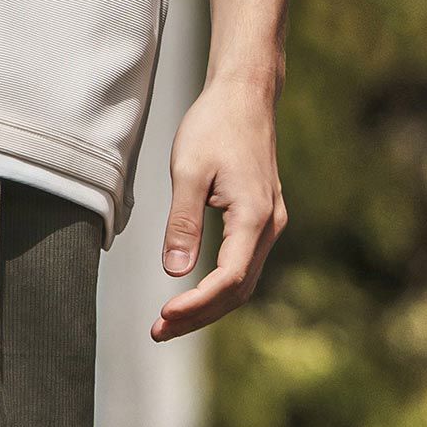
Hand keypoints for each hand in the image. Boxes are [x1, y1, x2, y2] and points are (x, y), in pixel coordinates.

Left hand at [153, 77, 287, 341]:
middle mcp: (270, 225)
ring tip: (166, 324)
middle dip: (198, 316)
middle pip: (237, 291)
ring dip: (205, 308)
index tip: (163, 315)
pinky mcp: (259, 221)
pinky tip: (188, 299)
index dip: (196, 303)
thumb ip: (184, 223)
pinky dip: (214, 290)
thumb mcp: (189, 171)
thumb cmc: (215, 126)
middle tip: (157, 332)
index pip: (229, 278)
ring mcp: (268, 224)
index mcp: (254, 215)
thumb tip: (175, 271)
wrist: (244, 95)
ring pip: (240, 284)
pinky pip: (240, 268)